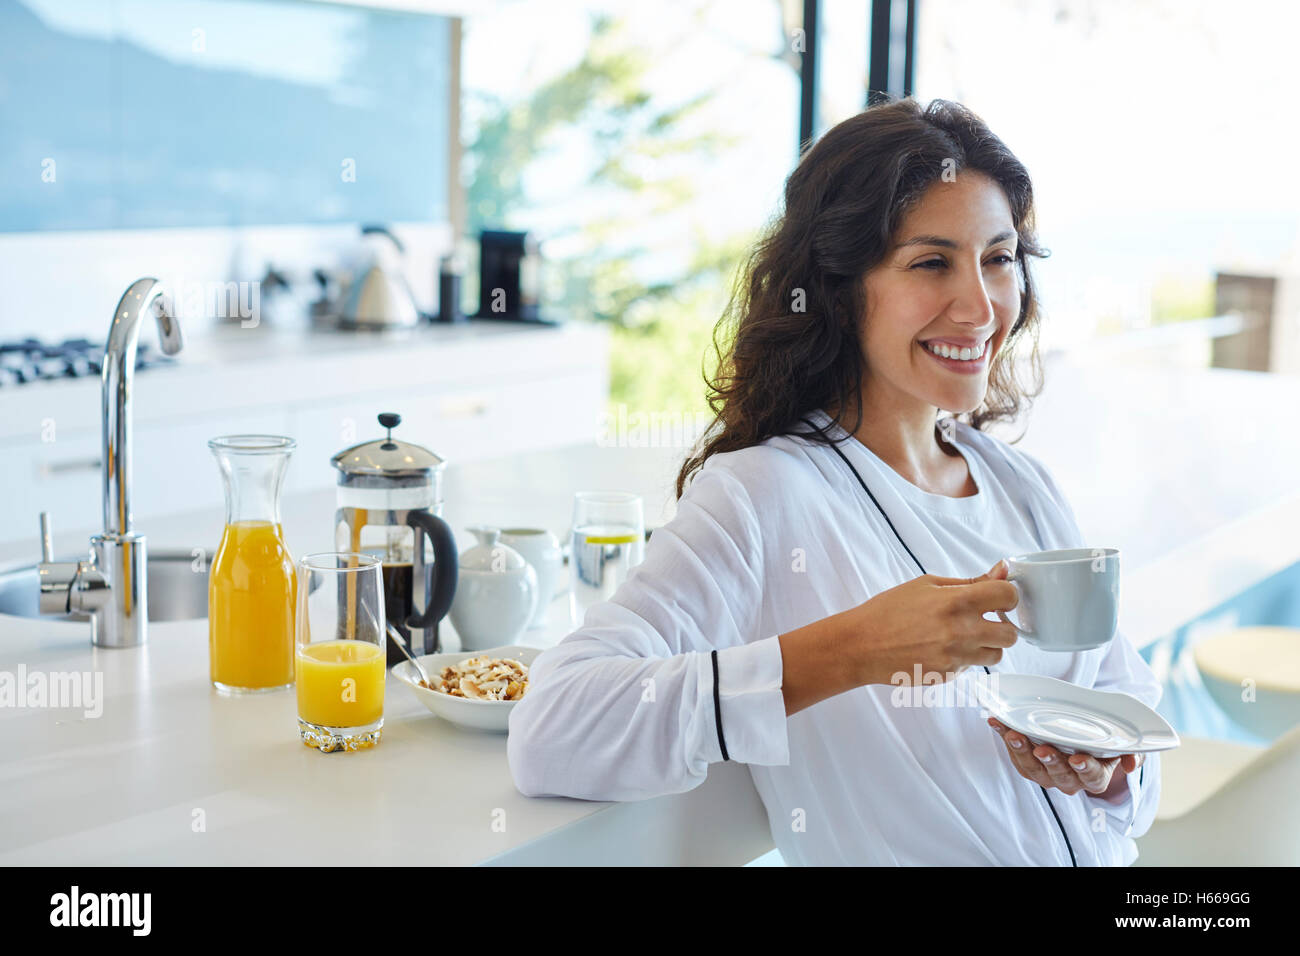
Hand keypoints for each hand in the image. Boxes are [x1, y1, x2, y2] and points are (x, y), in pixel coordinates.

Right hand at [852, 560, 1019, 685]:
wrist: (862, 644)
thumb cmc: (889, 610)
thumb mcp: (927, 585)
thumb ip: (969, 581)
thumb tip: (1000, 570)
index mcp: (956, 601)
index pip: (1008, 596)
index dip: (1006, 595)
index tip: (998, 598)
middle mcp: (961, 631)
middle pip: (1011, 634)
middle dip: (1002, 625)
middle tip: (985, 620)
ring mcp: (955, 657)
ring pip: (996, 655)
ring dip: (987, 645)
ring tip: (964, 636)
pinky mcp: (948, 676)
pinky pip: (971, 667)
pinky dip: (964, 658)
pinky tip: (942, 648)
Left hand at [988, 717, 1145, 796]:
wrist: (1085, 732)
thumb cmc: (1105, 738)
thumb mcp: (1124, 743)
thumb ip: (1132, 752)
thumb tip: (1131, 763)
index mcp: (1096, 777)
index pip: (1092, 777)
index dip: (1085, 769)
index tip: (1078, 758)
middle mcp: (1070, 780)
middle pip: (1059, 775)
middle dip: (1050, 762)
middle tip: (1041, 748)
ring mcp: (1047, 774)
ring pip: (1032, 768)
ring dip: (1021, 751)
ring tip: (1012, 734)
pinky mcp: (1027, 764)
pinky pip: (1015, 755)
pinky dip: (1004, 737)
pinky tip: (997, 722)